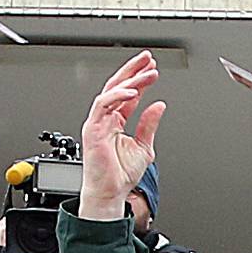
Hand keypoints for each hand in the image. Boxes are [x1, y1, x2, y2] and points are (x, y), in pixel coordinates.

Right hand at [79, 52, 162, 221]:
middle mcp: (106, 119)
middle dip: (134, 70)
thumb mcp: (144, 146)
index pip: (129, 94)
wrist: (110, 193)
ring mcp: (98, 122)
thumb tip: (159, 105)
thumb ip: (149, 125)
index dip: (141, 79)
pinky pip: (102, 104)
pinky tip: (133, 91)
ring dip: (130, 79)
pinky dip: (117, 96)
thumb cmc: (121, 175)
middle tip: (149, 59)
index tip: (153, 69)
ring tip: (147, 72)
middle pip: (118, 86)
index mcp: (116, 121)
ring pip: (111, 91)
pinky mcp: (93, 129)